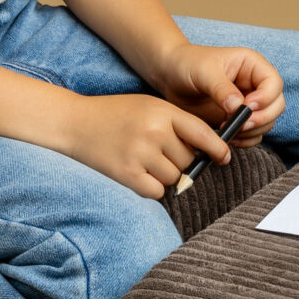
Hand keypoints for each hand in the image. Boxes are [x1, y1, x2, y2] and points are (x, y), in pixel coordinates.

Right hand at [56, 93, 233, 200]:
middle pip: (189, 160)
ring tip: (145, 161)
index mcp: (163, 112)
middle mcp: (154, 132)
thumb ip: (177, 125)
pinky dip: (152, 187)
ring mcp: (140, 154)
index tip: (224, 157)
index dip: (218, 148)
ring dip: (166, 175)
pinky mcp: (126, 174)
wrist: (75, 122)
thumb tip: (206, 151)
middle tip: (161, 154)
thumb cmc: (116, 114)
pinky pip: (157, 191)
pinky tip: (138, 173)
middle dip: (182, 161)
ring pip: (175, 177)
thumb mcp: (149, 107)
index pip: (202, 134)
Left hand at [152, 43, 283, 144]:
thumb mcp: (203, 71)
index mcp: (252, 66)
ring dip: (252, 131)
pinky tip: (228, 137)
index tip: (248, 107)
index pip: (274, 83)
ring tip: (228, 129)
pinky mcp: (238, 119)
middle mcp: (255, 84)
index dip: (266, 98)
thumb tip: (238, 106)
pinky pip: (253, 134)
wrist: (171, 76)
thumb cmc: (187, 64)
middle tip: (240, 124)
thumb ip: (221, 88)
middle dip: (262, 118)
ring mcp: (248, 103)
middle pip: (276, 105)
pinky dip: (245, 140)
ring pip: (267, 122)